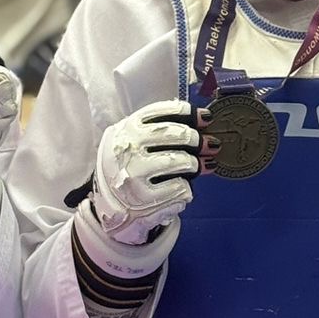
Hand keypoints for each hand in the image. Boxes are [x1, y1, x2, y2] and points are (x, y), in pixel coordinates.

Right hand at [86, 98, 203, 244]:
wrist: (108, 205)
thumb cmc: (129, 168)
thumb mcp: (133, 142)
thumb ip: (160, 131)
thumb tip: (203, 124)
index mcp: (127, 129)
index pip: (161, 112)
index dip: (189, 113)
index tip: (206, 118)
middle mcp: (129, 147)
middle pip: (174, 134)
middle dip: (198, 139)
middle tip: (210, 145)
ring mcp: (134, 173)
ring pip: (180, 160)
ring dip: (194, 164)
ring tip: (196, 167)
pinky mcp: (142, 198)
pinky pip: (179, 187)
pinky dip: (186, 188)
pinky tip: (181, 188)